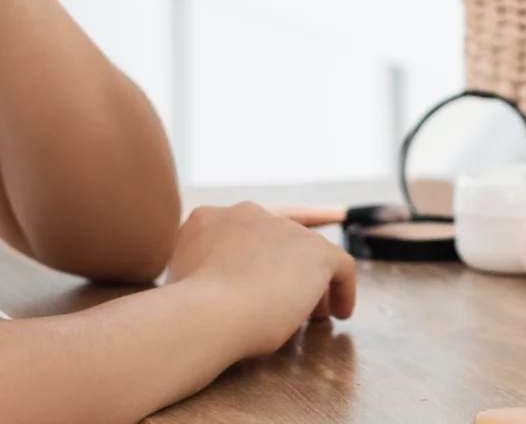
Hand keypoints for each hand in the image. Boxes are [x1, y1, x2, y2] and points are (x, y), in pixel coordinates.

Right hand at [165, 202, 356, 357]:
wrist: (208, 312)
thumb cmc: (188, 309)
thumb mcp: (183, 278)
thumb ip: (199, 270)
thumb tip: (214, 285)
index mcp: (210, 218)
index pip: (241, 231)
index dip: (255, 257)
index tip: (260, 282)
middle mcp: (247, 213)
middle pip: (277, 239)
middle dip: (284, 267)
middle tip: (287, 299)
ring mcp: (284, 228)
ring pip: (307, 252)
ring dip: (311, 280)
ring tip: (316, 311)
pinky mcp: (316, 251)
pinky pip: (340, 266)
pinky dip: (342, 289)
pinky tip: (340, 312)